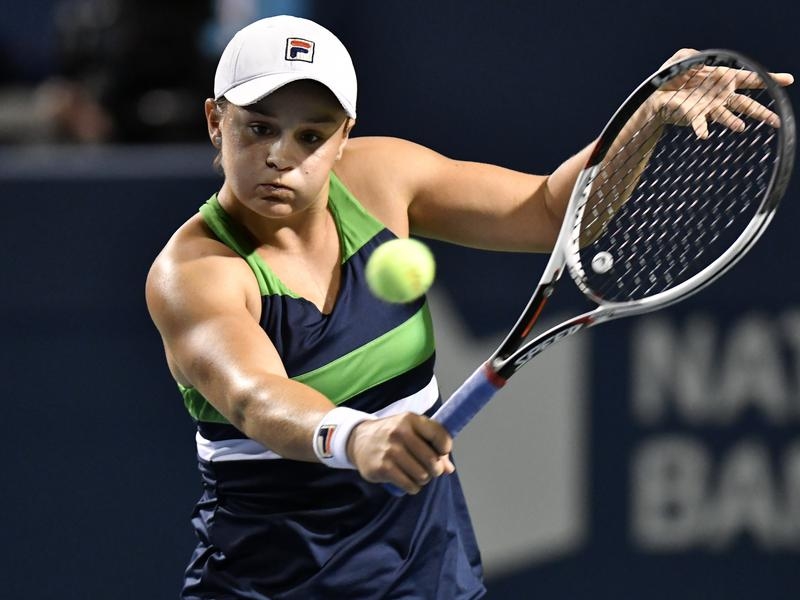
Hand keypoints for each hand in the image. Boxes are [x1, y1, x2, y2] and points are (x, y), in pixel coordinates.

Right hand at [346, 413, 454, 494]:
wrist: (359, 440)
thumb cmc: (392, 435)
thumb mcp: (411, 430)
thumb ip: (432, 445)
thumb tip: (449, 469)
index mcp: (410, 419)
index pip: (440, 436)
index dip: (445, 448)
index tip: (441, 452)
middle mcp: (400, 432)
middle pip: (432, 461)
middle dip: (436, 469)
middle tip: (430, 469)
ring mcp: (390, 450)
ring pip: (422, 475)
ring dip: (423, 479)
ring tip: (417, 474)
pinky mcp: (382, 467)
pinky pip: (409, 485)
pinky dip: (413, 487)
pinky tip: (409, 482)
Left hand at [649, 48, 793, 138]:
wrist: (653, 94)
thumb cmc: (670, 74)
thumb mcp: (683, 58)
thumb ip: (694, 55)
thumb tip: (701, 61)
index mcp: (723, 78)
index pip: (750, 79)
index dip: (769, 79)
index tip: (788, 81)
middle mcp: (720, 95)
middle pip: (746, 104)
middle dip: (761, 112)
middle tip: (777, 120)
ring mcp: (708, 108)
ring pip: (726, 116)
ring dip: (733, 122)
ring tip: (741, 127)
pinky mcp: (694, 116)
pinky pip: (700, 124)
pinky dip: (702, 129)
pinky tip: (704, 135)